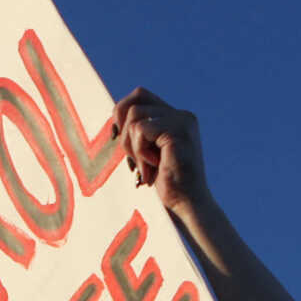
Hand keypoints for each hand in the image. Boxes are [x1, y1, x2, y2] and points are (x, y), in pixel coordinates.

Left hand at [110, 88, 207, 217]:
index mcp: (175, 117)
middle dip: (124, 132)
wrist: (186, 204)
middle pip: (133, 103)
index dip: (121, 113)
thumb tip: (114, 118)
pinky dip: (139, 152)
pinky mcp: (178, 132)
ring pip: (134, 118)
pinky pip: (140, 130)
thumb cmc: (165, 184)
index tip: (118, 139)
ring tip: (145, 167)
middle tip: (133, 158)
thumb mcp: (146, 153)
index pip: (139, 95)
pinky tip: (152, 167)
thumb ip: (137, 133)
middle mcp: (181, 115)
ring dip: (132, 146)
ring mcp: (181, 122)